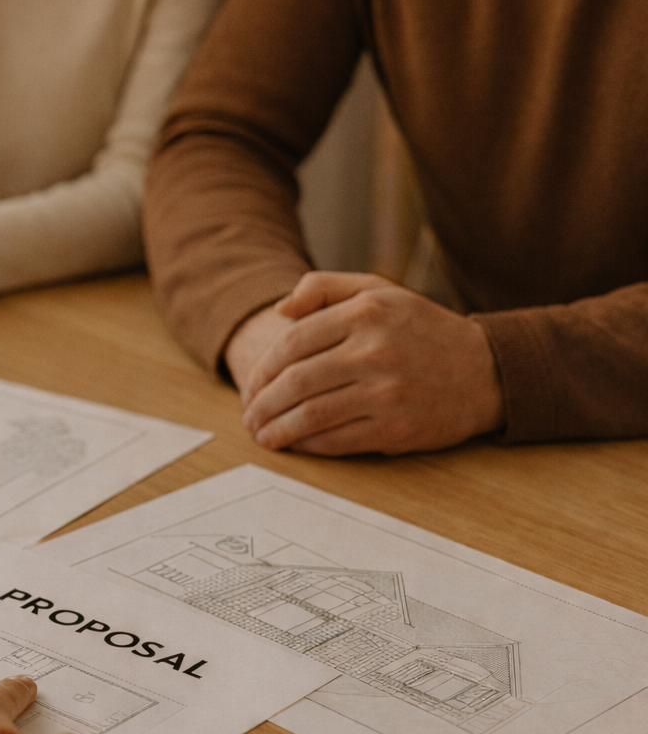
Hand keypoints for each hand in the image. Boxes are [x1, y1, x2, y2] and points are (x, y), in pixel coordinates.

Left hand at [233, 272, 503, 454]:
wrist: (486, 370)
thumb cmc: (420, 329)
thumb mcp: (377, 290)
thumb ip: (324, 288)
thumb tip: (280, 310)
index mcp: (365, 313)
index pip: (291, 343)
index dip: (261, 370)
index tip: (249, 387)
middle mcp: (375, 351)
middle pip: (295, 382)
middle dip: (261, 405)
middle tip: (248, 417)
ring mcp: (387, 392)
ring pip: (311, 415)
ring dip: (277, 430)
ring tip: (262, 435)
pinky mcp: (398, 427)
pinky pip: (338, 440)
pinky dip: (309, 445)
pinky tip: (296, 445)